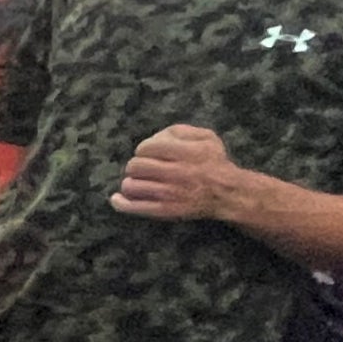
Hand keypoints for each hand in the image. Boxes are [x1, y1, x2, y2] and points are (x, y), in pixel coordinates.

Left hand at [111, 124, 244, 222]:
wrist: (226, 193)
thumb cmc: (213, 162)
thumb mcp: (206, 137)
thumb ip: (179, 131)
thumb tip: (155, 138)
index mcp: (186, 152)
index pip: (147, 147)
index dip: (144, 149)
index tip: (149, 154)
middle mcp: (177, 173)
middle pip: (136, 166)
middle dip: (136, 165)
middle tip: (144, 169)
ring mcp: (169, 194)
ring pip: (132, 186)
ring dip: (131, 182)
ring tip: (138, 181)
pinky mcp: (165, 211)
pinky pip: (134, 207)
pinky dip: (120, 203)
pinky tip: (116, 199)